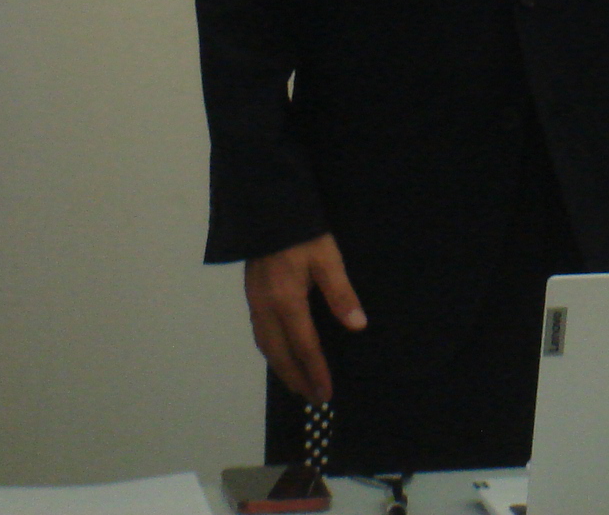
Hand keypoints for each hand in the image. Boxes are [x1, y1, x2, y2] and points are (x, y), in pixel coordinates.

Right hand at [244, 231, 365, 403]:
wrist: (267, 208)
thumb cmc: (302, 232)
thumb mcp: (327, 258)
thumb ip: (341, 293)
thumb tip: (357, 325)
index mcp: (286, 301)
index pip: (303, 346)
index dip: (315, 371)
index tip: (325, 393)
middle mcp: (266, 307)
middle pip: (280, 354)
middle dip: (297, 378)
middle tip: (313, 399)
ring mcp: (255, 301)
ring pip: (266, 345)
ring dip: (282, 368)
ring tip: (297, 384)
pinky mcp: (251, 293)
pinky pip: (260, 333)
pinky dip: (271, 351)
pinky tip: (279, 352)